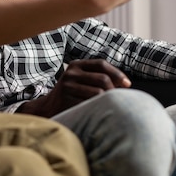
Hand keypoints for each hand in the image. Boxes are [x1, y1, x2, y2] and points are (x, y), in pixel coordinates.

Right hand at [16, 59, 130, 117]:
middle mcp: (70, 73)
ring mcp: (67, 86)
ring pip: (99, 93)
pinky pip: (91, 104)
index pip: (101, 64)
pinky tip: (98, 110)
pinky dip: (98, 108)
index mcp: (75, 65)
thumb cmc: (71, 94)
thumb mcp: (80, 79)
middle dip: (115, 90)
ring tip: (107, 105)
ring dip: (107, 101)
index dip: (117, 73)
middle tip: (118, 99)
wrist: (48, 107)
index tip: (128, 84)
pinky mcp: (67, 100)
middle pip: (103, 79)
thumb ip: (98, 77)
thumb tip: (126, 84)